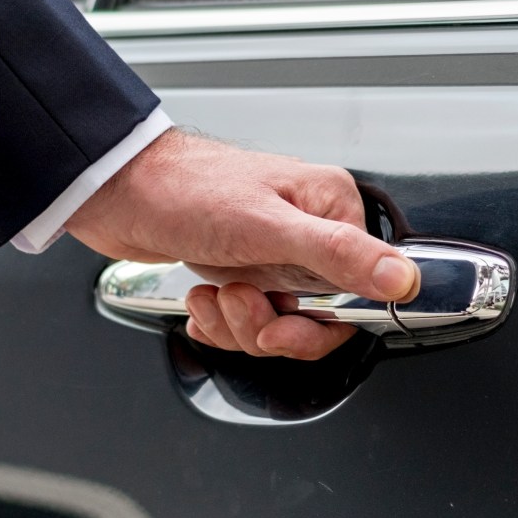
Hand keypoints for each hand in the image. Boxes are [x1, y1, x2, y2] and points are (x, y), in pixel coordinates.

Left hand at [64, 128, 418, 360]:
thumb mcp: (267, 228)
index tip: (284, 325)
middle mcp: (307, 230)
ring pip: (278, 323)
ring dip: (239, 323)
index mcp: (329, 209)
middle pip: (318, 316)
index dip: (319, 324)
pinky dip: (221, 322)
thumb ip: (339, 256)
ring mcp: (273, 252)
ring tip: (213, 296)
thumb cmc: (184, 191)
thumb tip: (402, 278)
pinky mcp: (242, 268)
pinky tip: (201, 300)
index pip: (360, 293)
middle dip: (270, 325)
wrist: (115, 192)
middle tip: (239, 304)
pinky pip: (249, 320)